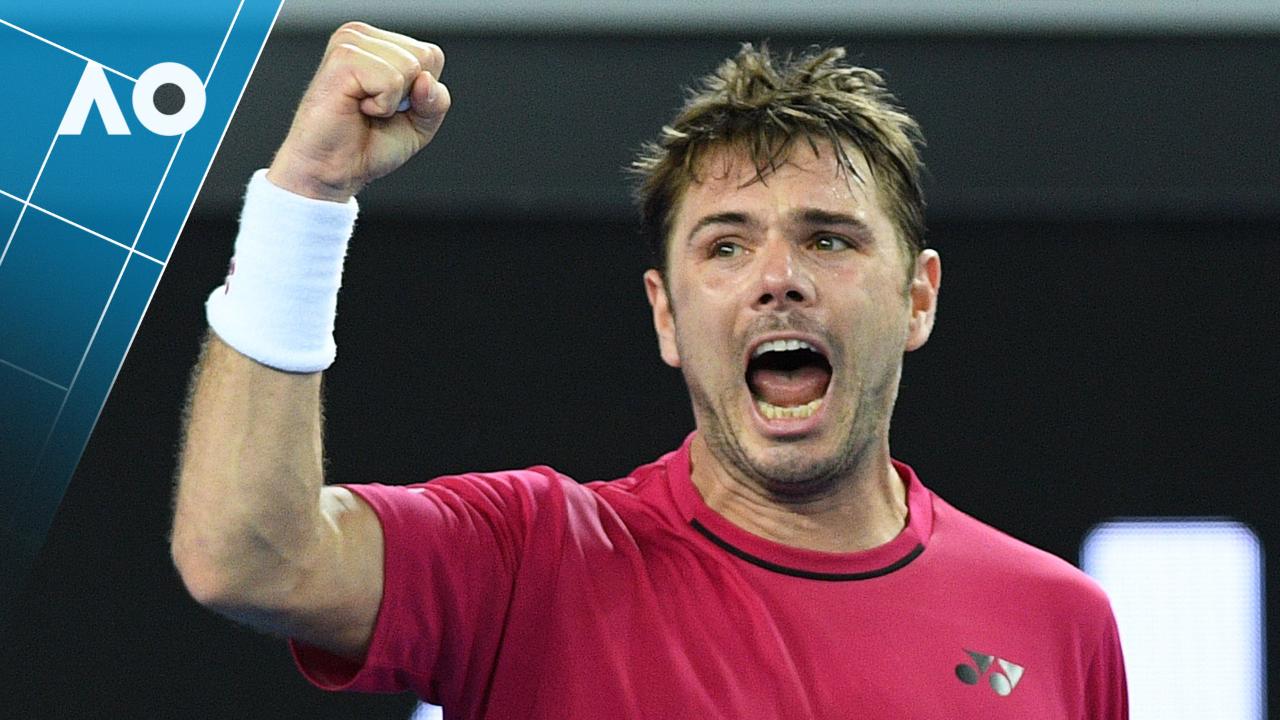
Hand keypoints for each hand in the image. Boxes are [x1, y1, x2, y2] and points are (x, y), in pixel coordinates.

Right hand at [267, 22, 450, 201]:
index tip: (393, 108)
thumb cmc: (368, 146)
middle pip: (425, 58)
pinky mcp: (342, 59)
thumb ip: (436, 101)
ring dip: (393, 102)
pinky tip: (357, 107)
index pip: (432, 55)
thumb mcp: (420, 125)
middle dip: (410, 96)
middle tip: (376, 110)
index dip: (423, 93)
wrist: (332, 170)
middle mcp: (363, 37)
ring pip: (410, 67)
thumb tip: (425, 80)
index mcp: (380, 44)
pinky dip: (382, 105)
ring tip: (364, 108)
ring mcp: (350, 43)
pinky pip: (391, 80)